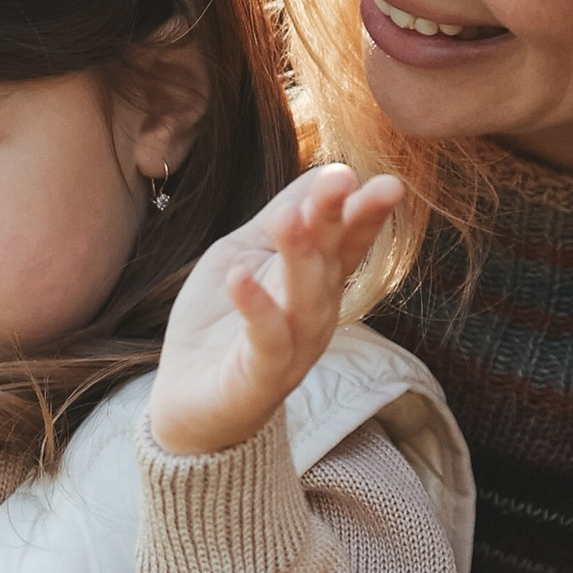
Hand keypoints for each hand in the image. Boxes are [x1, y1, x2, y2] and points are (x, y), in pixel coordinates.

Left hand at [148, 161, 403, 457]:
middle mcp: (314, 316)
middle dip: (336, 220)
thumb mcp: (244, 255)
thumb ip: (280, 219)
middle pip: (331, 263)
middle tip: (341, 180)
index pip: (348, 242)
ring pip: (306, 301)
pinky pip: (264, 342)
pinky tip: (240, 277)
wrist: (188, 404)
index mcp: (316, 283)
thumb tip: (326, 169)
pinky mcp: (258, 379)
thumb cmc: (220, 325)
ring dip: (300, 258)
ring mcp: (291, 350)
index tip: (384, 181)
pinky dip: (255, 309)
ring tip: (290, 218)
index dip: (366, 213)